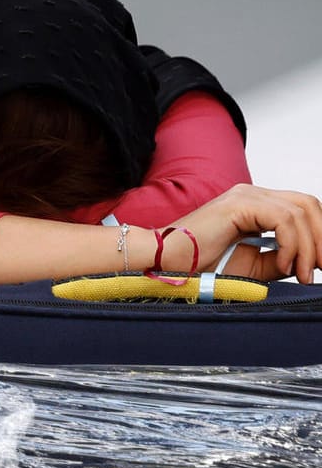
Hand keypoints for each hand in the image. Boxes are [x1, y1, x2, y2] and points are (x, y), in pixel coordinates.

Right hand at [167, 185, 321, 280]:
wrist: (162, 262)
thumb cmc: (195, 264)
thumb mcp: (250, 267)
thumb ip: (279, 260)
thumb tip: (307, 263)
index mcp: (255, 205)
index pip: (302, 210)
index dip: (319, 235)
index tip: (321, 265)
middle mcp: (253, 194)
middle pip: (308, 205)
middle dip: (321, 238)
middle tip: (320, 269)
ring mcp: (246, 196)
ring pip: (300, 212)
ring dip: (309, 247)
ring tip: (304, 274)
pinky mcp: (239, 204)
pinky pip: (283, 219)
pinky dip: (292, 244)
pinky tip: (285, 264)